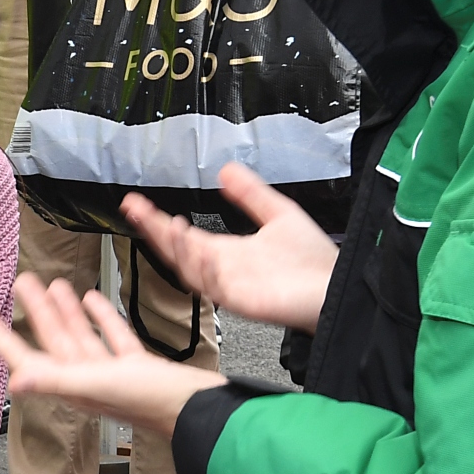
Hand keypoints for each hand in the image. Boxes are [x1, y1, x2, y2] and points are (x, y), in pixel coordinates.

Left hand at [0, 272, 228, 438]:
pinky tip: (94, 299)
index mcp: (71, 384)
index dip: (0, 338)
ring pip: (80, 336)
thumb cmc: (148, 402)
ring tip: (53, 283)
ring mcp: (111, 374)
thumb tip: (16, 382)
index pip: (26, 359)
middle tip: (20, 282)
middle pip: (51, 339)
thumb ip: (55, 382)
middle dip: (34, 311)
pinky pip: (111, 338)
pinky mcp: (136, 366)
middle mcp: (86, 380)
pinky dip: (100, 318)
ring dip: (65, 311)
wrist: (196, 410)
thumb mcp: (96, 386)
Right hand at [116, 163, 338, 330]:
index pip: (183, 236)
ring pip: (191, 271)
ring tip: (171, 224)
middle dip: (154, 231)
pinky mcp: (244, 302)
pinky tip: (201, 251)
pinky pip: (216, 289)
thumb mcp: (278, 214)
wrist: (336, 287)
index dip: (156, 221)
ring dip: (179, 249)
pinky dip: (205, 271)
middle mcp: (222, 270)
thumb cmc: (313, 261)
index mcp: (226, 252)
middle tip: (137, 210)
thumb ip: (250, 194)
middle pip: (177, 252)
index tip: (136, 203)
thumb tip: (225, 171)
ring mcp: (230, 288)